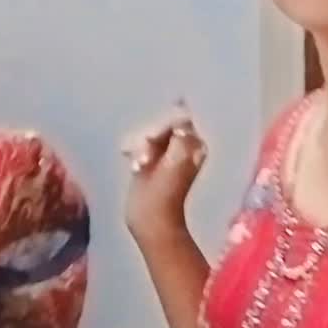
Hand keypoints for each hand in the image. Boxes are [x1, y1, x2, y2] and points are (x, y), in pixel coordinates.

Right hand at [121, 100, 206, 244]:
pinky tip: (134, 166)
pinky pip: (138, 143)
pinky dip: (133, 151)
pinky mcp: (148, 160)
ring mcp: (164, 152)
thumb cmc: (166, 191)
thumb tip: (183, 108)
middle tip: (145, 160)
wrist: (150, 219)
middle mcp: (182, 145)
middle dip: (148, 138)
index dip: (161, 128)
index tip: (151, 143)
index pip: (177, 118)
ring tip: (139, 167)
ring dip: (139, 147)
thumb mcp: (177, 157)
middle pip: (160, 124)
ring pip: (147, 133)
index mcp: (194, 144)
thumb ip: (181, 131)